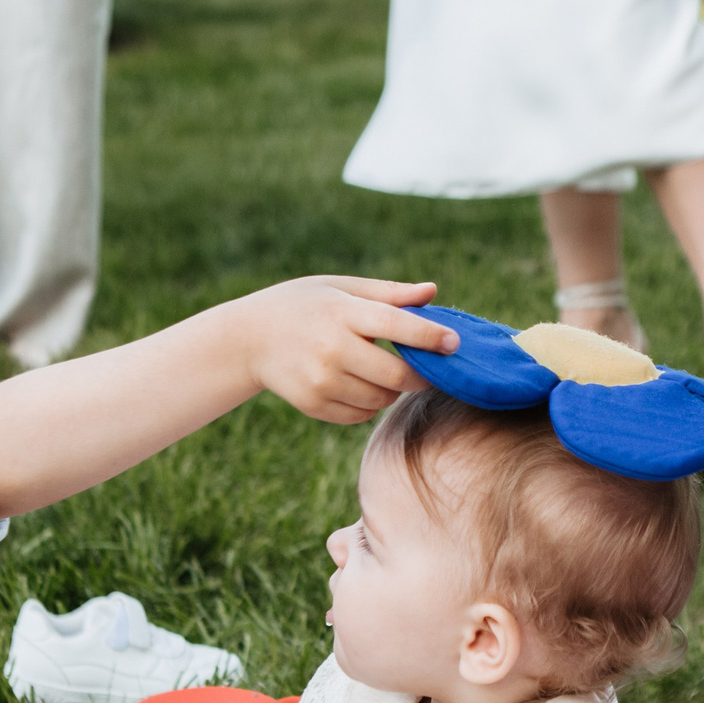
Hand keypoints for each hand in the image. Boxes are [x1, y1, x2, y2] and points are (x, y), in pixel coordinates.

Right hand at [235, 277, 456, 425]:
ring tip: (381, 369)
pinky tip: (357, 383)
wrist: (248, 339)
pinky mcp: (314, 404)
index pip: (395, 325)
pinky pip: (361, 415)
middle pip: (396, 376)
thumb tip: (433, 292)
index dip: (429, 336)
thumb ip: (388, 293)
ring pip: (381, 399)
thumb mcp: (340, 287)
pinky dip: (369, 404)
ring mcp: (321, 381)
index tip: (454, 343)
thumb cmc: (304, 305)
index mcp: (341, 312)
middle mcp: (331, 349)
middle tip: (431, 370)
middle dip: (422, 376)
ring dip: (393, 390)